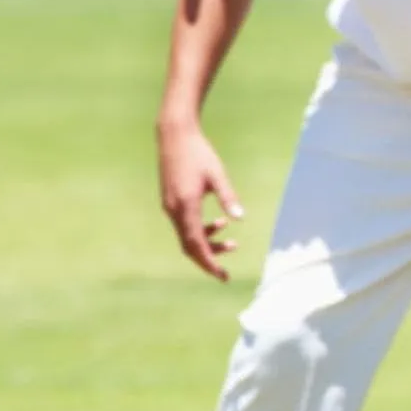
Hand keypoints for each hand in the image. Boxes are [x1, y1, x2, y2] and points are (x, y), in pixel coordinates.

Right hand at [157, 124, 243, 280]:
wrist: (174, 135)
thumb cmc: (198, 152)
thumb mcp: (217, 174)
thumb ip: (228, 197)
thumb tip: (240, 218)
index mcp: (186, 205)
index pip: (196, 244)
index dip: (209, 262)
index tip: (221, 276)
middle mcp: (174, 210)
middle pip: (189, 247)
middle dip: (207, 260)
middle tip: (225, 273)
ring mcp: (170, 206)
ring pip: (186, 237)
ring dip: (207, 244)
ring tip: (231, 241)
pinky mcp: (171, 201)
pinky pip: (184, 226)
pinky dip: (200, 231)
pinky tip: (220, 223)